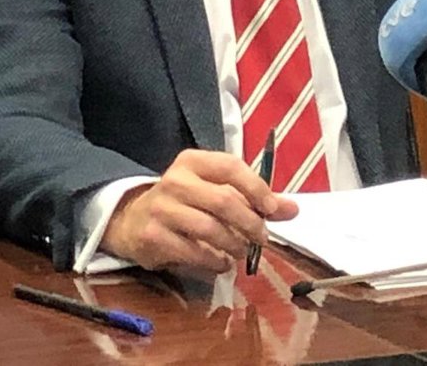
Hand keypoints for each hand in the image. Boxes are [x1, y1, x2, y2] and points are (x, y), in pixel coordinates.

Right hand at [101, 149, 298, 273]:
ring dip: (234, 245)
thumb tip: (293, 210)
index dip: (256, 187)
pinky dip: (215, 262)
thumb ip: (254, 199)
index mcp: (194, 161)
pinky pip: (193, 252)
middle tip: (262, 238)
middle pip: (223, 200)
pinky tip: (222, 263)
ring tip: (242, 253)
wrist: (133, 220)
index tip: (272, 209)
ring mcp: (161, 208)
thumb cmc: (185, 202)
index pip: (230, 167)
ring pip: (209, 229)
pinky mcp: (152, 236)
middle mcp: (175, 180)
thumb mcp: (215, 191)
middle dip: (249, 223)